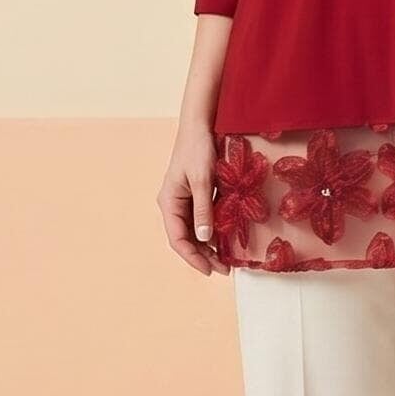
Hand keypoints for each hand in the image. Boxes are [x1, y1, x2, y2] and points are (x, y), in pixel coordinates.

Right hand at [158, 123, 229, 275]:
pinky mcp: (194, 196)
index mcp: (169, 202)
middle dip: (203, 255)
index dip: (193, 257)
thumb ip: (203, 210)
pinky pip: (201, 220)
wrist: (199, 125)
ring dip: (208, 246)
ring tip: (226, 259)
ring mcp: (183, 201)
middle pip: (186, 238)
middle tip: (224, 268)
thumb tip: (205, 238)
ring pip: (194, 231)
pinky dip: (212, 232)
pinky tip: (224, 240)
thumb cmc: (197, 149)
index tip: (209, 270)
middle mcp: (173, 205)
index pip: (178, 239)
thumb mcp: (203, 180)